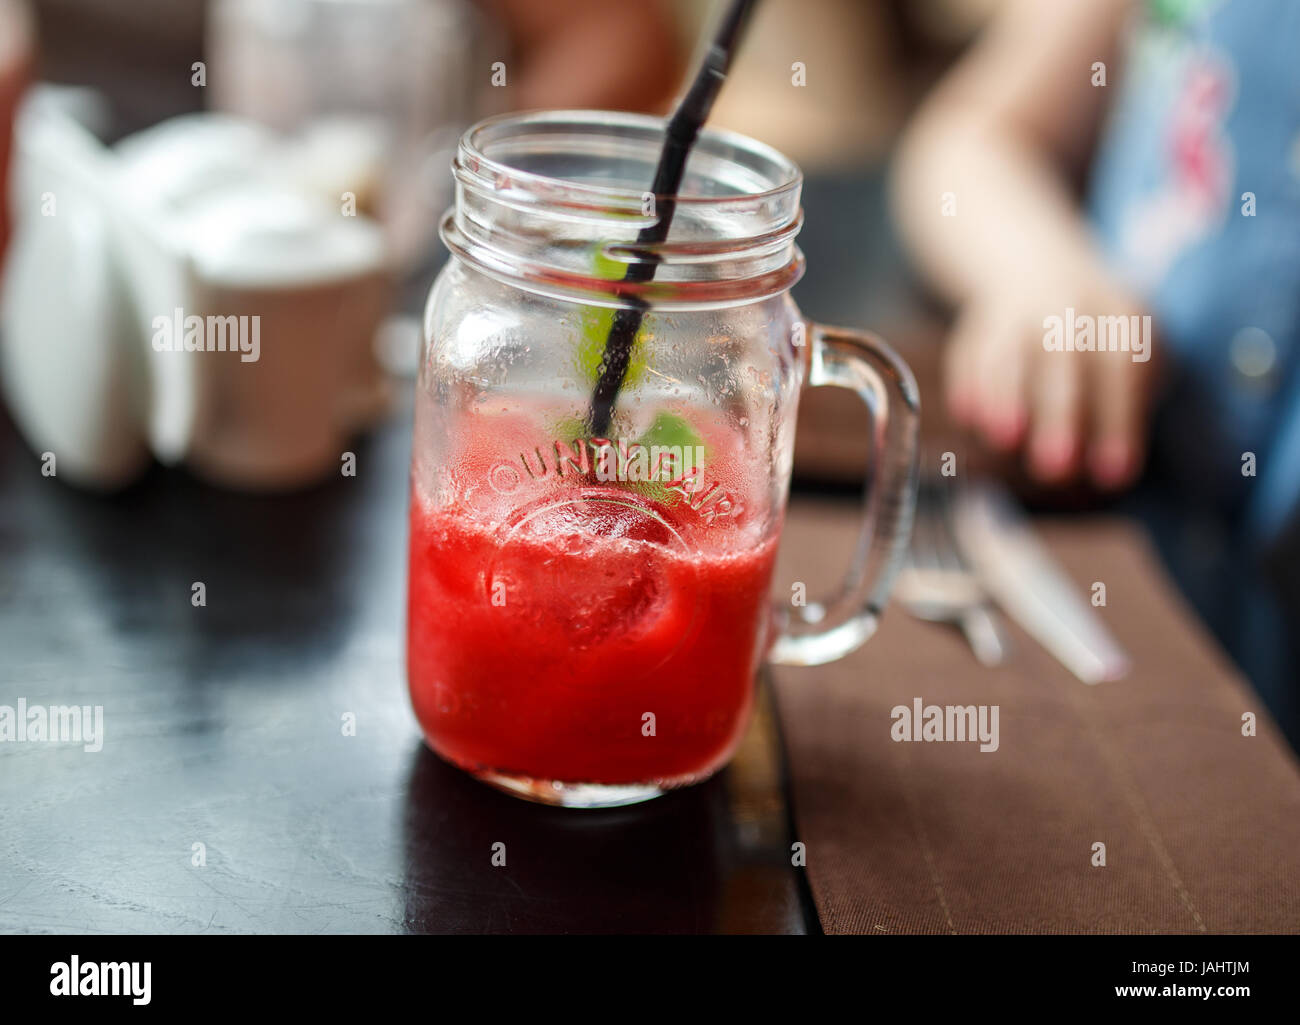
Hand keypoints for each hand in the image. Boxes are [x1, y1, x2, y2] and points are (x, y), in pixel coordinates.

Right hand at [943, 270, 1159, 488]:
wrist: (1041, 271)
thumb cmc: (1100, 338)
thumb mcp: (1133, 354)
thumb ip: (1125, 405)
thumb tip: (1111, 473)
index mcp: (1119, 315)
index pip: (1123, 369)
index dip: (1118, 422)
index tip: (1114, 476)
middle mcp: (1069, 306)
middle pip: (1065, 357)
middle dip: (1059, 414)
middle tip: (1055, 468)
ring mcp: (1019, 310)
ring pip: (1011, 350)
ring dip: (1005, 396)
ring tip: (1004, 441)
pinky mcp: (979, 322)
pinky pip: (971, 350)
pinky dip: (968, 382)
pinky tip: (969, 417)